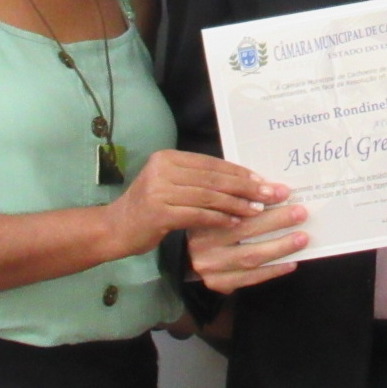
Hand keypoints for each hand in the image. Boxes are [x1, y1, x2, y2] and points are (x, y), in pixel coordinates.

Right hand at [108, 150, 285, 255]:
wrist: (114, 229)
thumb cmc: (149, 208)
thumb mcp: (172, 186)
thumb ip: (199, 180)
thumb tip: (243, 180)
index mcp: (168, 158)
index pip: (212, 164)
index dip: (240, 172)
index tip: (264, 180)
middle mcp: (162, 169)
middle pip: (214, 178)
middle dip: (246, 186)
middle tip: (271, 194)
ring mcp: (159, 190)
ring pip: (209, 196)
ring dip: (237, 204)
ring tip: (257, 210)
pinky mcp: (159, 212)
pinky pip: (198, 214)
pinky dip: (219, 218)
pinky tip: (235, 223)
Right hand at [188, 204, 309, 293]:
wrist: (189, 257)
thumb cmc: (212, 226)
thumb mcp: (217, 208)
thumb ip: (238, 200)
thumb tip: (275, 190)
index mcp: (203, 217)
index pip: (234, 206)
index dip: (260, 198)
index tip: (284, 192)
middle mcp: (203, 243)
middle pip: (244, 230)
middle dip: (276, 220)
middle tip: (300, 213)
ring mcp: (209, 266)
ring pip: (250, 256)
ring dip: (280, 247)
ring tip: (302, 238)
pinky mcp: (218, 282)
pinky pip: (250, 277)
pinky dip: (273, 270)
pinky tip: (291, 262)